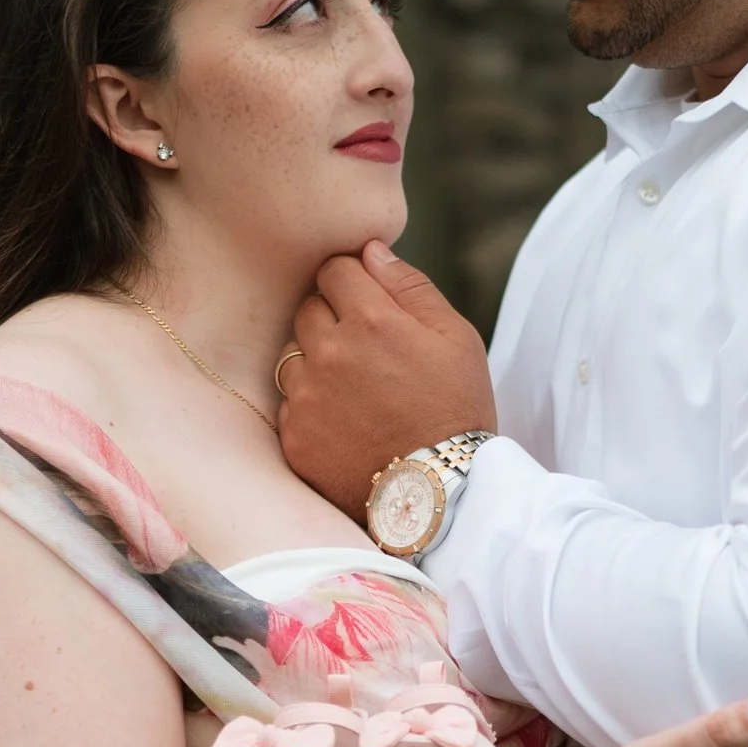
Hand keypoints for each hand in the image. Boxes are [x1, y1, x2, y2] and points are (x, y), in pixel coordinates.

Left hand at [278, 240, 497, 518]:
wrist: (442, 495)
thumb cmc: (457, 410)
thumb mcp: (456, 339)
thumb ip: (410, 287)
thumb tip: (370, 251)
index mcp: (371, 319)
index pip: (334, 269)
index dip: (353, 283)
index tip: (368, 305)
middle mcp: (329, 352)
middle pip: (308, 308)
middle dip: (332, 319)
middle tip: (368, 353)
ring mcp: (306, 396)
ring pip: (292, 355)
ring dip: (316, 363)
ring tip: (357, 392)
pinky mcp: (294, 436)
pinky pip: (290, 403)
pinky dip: (310, 406)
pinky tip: (345, 423)